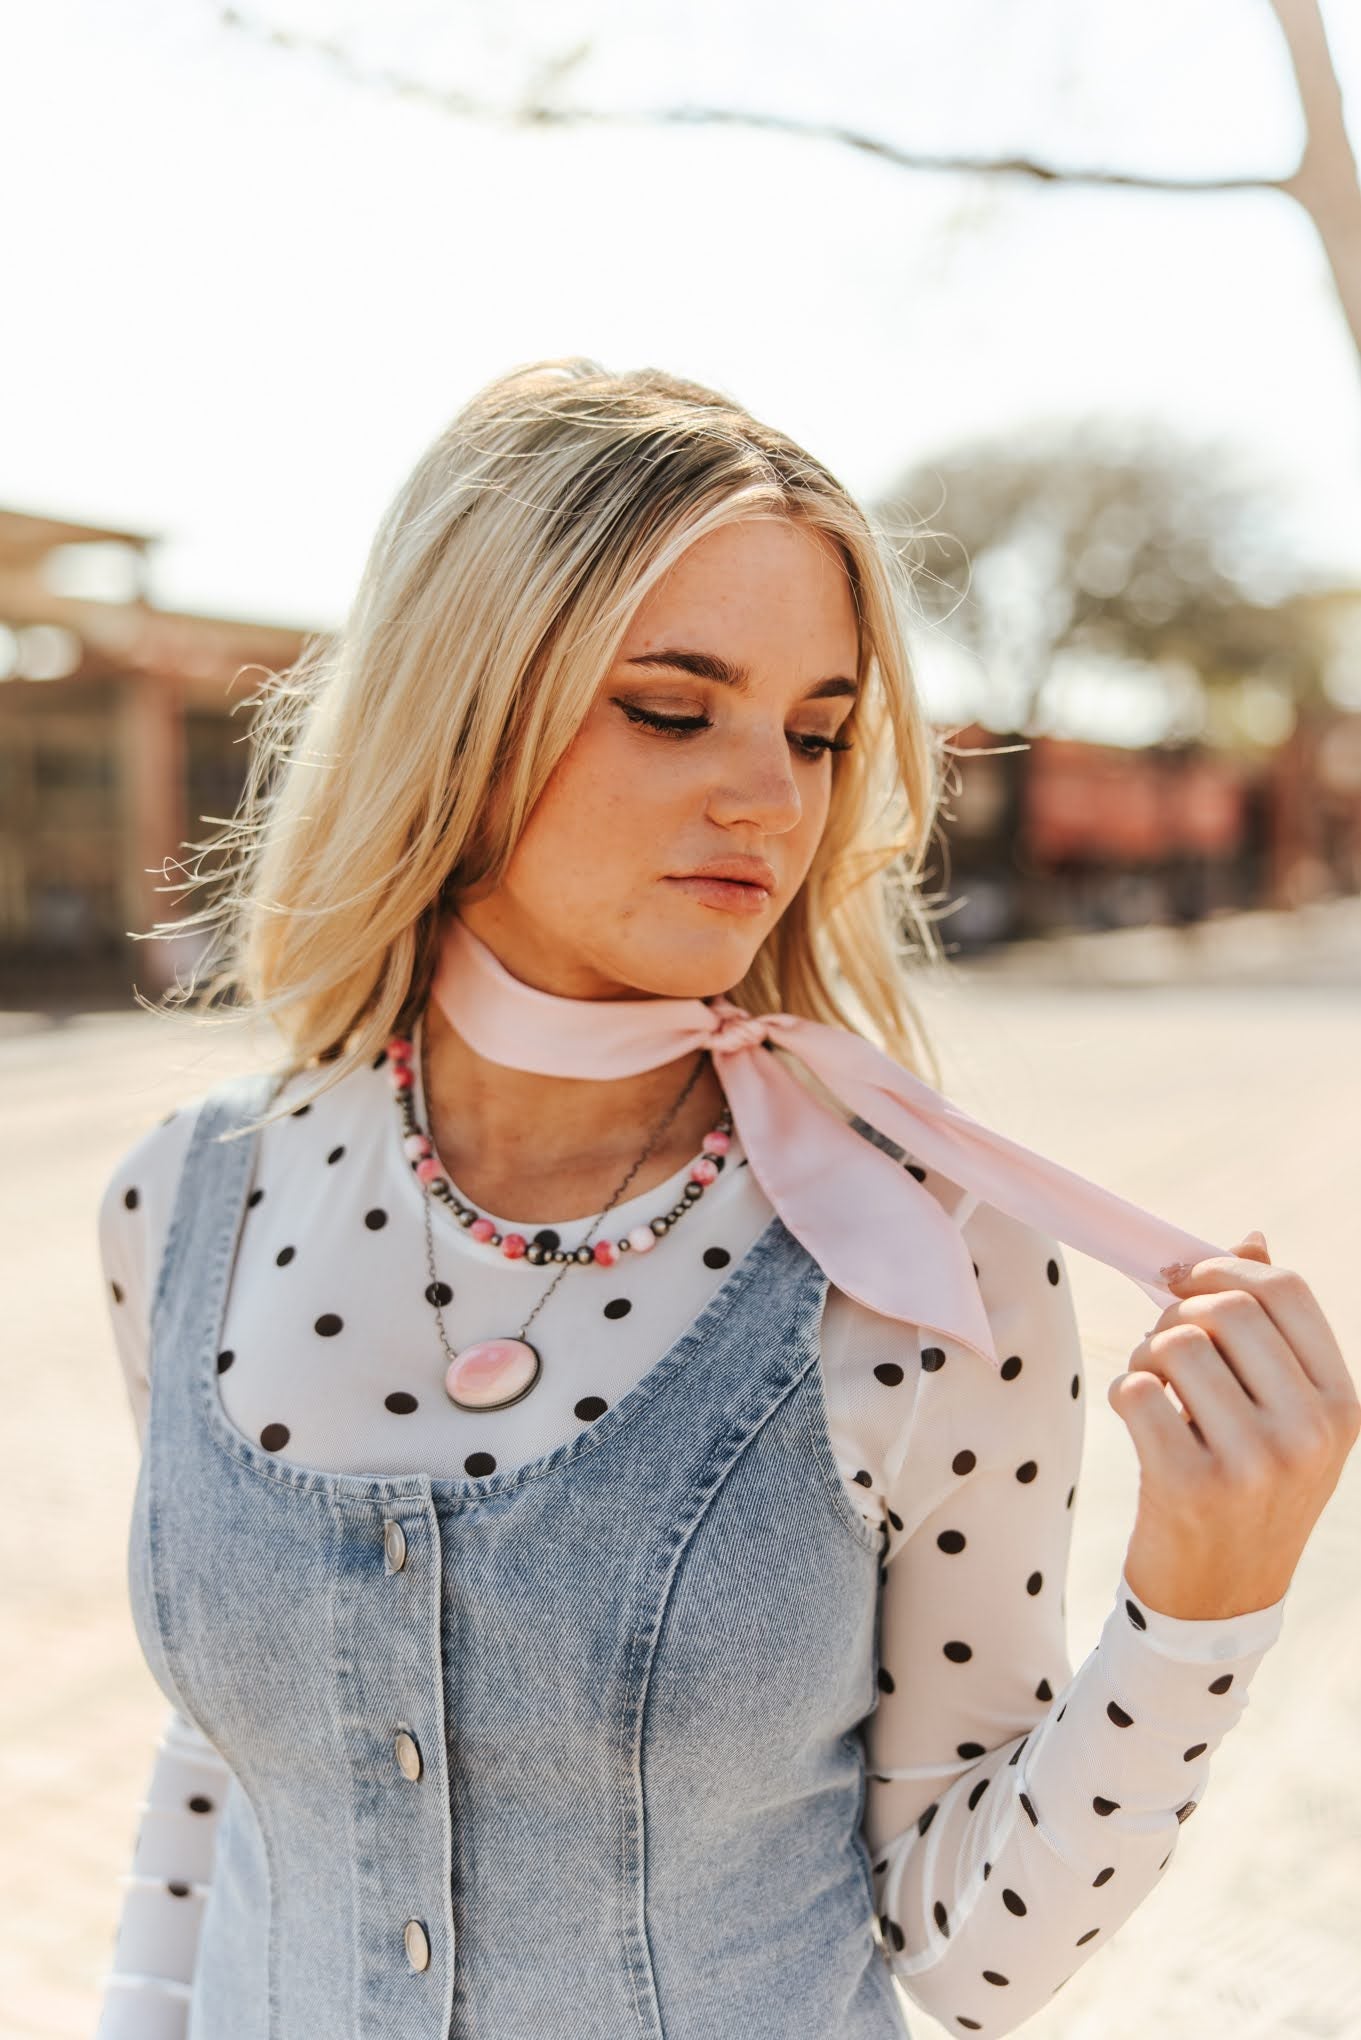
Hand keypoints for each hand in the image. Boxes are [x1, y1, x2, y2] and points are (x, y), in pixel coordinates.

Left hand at [1108, 1231, 1359, 1620]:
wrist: (1218, 1605)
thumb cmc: (1246, 1491)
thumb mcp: (1283, 1417)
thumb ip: (1272, 1331)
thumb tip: (1252, 1237)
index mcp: (1341, 1404)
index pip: (1284, 1290)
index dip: (1224, 1266)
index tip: (1187, 1279)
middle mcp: (1308, 1431)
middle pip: (1226, 1308)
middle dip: (1177, 1314)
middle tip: (1166, 1351)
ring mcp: (1253, 1461)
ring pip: (1174, 1345)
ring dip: (1146, 1356)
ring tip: (1156, 1393)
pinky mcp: (1190, 1485)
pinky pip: (1135, 1390)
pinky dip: (1125, 1395)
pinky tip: (1141, 1424)